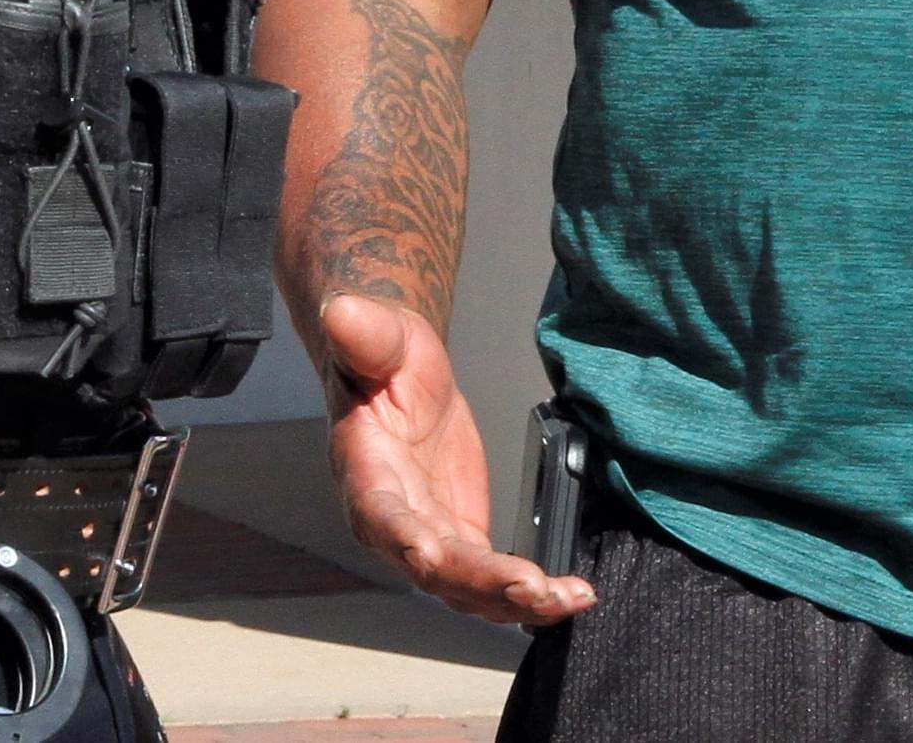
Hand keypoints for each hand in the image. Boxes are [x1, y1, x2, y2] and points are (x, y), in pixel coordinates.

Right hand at [318, 293, 594, 624]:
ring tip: (568, 600)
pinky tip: (570, 595)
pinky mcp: (459, 534)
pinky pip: (490, 576)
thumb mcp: (379, 336)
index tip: (435, 558)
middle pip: (434, 567)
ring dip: (515, 601)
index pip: (382, 515)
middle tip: (537, 592)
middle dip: (484, 585)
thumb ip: (365, 334)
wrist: (400, 372)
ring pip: (466, 585)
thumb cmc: (383, 355)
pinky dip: (529, 591)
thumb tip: (342, 312)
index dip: (407, 540)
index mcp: (365, 473)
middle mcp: (391, 519)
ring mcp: (427, 534)